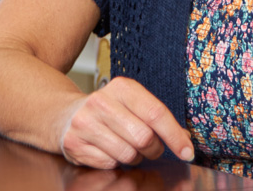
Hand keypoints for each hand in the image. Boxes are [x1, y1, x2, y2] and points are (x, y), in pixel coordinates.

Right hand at [59, 77, 194, 168]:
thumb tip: (185, 140)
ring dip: (135, 158)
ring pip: (127, 154)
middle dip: (154, 149)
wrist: (64, 115)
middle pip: (144, 138)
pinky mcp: (75, 143)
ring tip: (127, 148)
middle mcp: (102, 102)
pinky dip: (115, 162)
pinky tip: (109, 151)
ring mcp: (85, 122)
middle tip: (150, 148)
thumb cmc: (108, 112)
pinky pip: (110, 163)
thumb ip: (158, 119)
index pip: (156, 113)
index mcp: (122, 88)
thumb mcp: (132, 104)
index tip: (187, 152)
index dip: (175, 136)